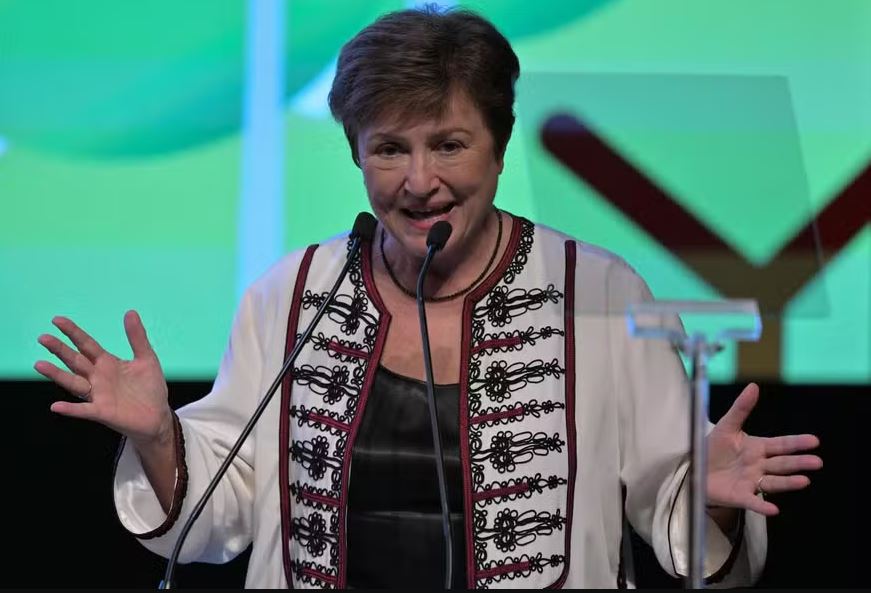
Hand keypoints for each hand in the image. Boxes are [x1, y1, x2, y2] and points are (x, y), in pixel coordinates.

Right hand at [35, 310, 172, 446]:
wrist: (157, 416)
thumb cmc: (150, 388)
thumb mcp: (146, 359)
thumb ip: (137, 337)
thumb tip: (130, 312)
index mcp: (107, 363)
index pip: (86, 345)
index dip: (73, 332)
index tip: (57, 320)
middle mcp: (98, 377)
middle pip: (75, 361)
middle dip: (60, 349)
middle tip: (43, 337)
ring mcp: (98, 395)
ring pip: (73, 383)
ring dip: (57, 375)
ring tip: (40, 365)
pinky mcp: (102, 412)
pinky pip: (84, 410)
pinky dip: (70, 409)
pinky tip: (56, 406)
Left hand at [706, 383, 821, 515]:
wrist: (695, 469)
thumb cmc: (714, 448)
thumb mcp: (726, 426)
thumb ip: (741, 408)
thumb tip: (753, 386)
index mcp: (757, 448)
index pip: (780, 445)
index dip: (795, 443)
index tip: (814, 441)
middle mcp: (758, 466)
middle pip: (781, 464)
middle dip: (798, 463)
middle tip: (816, 462)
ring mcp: (751, 482)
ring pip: (773, 482)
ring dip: (788, 482)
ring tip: (804, 481)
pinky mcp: (739, 496)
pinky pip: (752, 501)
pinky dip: (762, 506)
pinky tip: (774, 510)